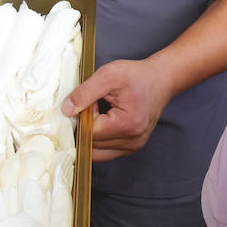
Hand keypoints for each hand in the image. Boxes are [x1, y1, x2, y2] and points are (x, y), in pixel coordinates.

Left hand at [61, 57, 175, 161]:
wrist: (160, 79)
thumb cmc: (136, 76)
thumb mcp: (107, 75)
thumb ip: (84, 93)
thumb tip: (66, 110)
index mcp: (127, 124)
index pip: (89, 132)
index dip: (83, 115)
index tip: (91, 100)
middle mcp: (132, 141)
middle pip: (92, 143)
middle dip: (86, 125)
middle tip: (94, 105)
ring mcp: (133, 146)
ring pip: (96, 150)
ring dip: (92, 132)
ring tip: (100, 112)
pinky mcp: (131, 147)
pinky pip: (105, 151)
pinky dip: (98, 138)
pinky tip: (104, 120)